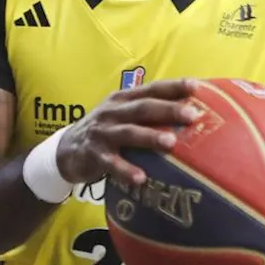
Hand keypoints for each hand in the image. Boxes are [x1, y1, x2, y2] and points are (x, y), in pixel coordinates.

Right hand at [56, 78, 201, 184]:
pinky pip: (111, 163)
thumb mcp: (122, 115)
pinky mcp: (94, 155)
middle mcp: (113, 112)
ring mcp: (103, 133)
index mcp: (124, 99)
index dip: (173, 87)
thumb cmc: (106, 131)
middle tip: (192, 115)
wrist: (67, 150)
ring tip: (171, 142)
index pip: (152, 89)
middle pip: (143, 108)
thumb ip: (148, 112)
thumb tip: (191, 113)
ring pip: (128, 133)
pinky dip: (125, 170)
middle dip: (168, 110)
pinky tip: (141, 178)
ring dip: (150, 137)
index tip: (196, 86)